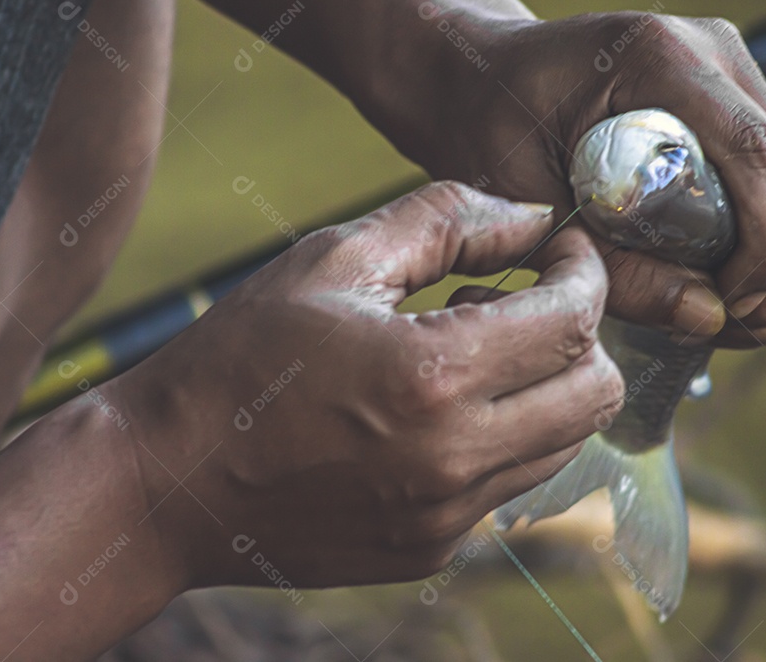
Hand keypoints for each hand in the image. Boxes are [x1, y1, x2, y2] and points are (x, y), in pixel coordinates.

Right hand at [116, 182, 623, 590]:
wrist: (171, 480)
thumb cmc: (241, 357)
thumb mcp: (333, 260)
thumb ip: (444, 221)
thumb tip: (530, 217)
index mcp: (433, 375)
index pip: (574, 320)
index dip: (585, 271)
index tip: (566, 249)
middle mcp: (455, 459)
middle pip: (595, 394)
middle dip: (583, 334)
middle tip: (526, 299)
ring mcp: (446, 517)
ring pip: (562, 444)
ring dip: (543, 387)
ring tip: (470, 350)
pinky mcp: (430, 549)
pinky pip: (505, 485)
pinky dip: (498, 436)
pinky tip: (435, 408)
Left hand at [421, 13, 765, 346]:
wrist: (479, 79)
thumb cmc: (487, 128)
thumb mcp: (530, 204)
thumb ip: (613, 261)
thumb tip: (707, 317)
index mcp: (656, 58)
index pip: (754, 152)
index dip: (764, 244)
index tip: (729, 305)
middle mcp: (712, 53)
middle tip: (738, 330)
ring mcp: (731, 75)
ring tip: (735, 318)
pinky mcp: (732, 104)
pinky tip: (731, 287)